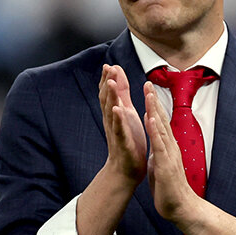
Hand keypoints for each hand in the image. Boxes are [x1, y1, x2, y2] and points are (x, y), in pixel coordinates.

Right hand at [99, 64, 146, 183]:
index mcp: (116, 114)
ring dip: (111, 97)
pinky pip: (119, 130)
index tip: (110, 65)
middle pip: (107, 99)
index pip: (110, 94)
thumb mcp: (126, 113)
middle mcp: (112, 121)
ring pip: (111, 112)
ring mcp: (116, 132)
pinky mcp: (123, 143)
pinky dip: (118, 119)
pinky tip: (118, 110)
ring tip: (111, 83)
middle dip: (108, 83)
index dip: (109, 79)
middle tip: (108, 68)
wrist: (126, 169)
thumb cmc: (128, 140)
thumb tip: (116, 75)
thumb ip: (121, 95)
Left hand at [143, 83, 198, 223]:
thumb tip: (155, 148)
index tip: (148, 91)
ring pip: (161, 128)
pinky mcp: (165, 164)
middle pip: (161, 120)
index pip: (159, 123)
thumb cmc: (170, 189)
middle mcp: (169, 147)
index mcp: (167, 148)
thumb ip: (159, 154)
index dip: (153, 106)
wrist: (180, 207)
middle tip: (148, 82)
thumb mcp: (161, 166)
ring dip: (154, 110)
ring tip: (148, 93)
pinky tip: (150, 119)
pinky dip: (155, 131)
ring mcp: (169, 154)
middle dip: (154, 101)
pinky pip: (159, 145)